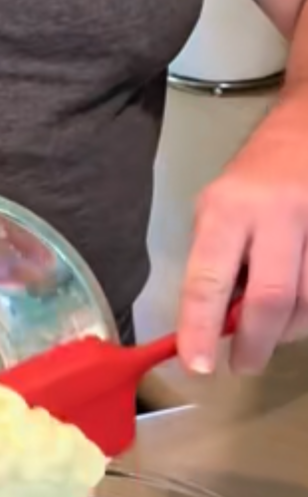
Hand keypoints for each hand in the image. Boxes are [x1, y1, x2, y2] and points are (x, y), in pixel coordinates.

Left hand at [178, 97, 307, 374]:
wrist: (307, 128)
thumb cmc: (255, 176)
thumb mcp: (218, 208)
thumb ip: (216, 263)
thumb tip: (214, 326)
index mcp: (229, 208)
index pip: (208, 278)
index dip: (200, 328)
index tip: (198, 368)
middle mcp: (275, 214)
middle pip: (270, 299)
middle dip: (255, 343)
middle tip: (243, 365)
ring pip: (307, 303)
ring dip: (289, 329)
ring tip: (272, 326)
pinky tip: (297, 305)